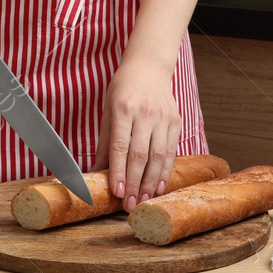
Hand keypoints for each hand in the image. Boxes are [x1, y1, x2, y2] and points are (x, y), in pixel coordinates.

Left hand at [96, 61, 179, 211]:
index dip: (119, 171)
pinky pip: (171, 151)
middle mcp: (145, 113)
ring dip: (150, 182)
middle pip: (141, 155)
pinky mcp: (175, 121)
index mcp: (123, 108)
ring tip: (143, 200)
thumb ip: (105, 143)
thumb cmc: (123, 89)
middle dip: (134, 183)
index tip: (117, 192)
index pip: (121, 146)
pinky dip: (166, 171)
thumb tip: (96, 173)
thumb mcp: (108, 110)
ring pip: (158, 156)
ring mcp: (163, 117)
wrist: (149, 66)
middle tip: (129, 205)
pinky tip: (159, 186)